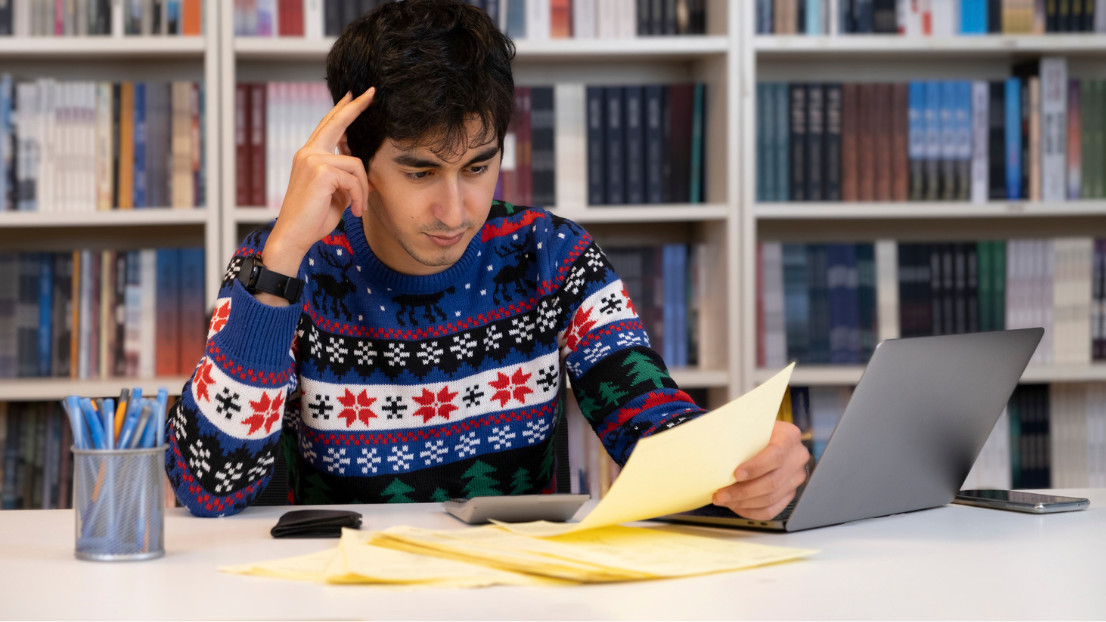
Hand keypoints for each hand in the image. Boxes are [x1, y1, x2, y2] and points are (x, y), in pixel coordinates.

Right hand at [262, 88, 375, 278]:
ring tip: (358, 208)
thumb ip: (344, 178)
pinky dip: (359, 197)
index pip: (328, 127)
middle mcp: (308, 153)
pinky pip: (354, 179)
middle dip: (355, 107)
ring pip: (356, 164)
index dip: (342, 111)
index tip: (354, 96)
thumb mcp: (334, 194)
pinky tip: (354, 210)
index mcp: (309, 156)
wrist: (294, 236)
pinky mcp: (321, 171)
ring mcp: (313, 160)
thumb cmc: (313, 218)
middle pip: (336, 123)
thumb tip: (362, 171)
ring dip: (363, 190)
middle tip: (371, 92)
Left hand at [711, 421, 809, 520]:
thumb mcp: (748, 425)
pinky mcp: (789, 494)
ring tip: (723, 499)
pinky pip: (770, 510)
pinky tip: (735, 505)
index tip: (736, 474)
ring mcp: (795, 478)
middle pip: (772, 482)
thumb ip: (739, 435)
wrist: (763, 436)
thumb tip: (715, 449)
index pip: (776, 455)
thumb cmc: (753, 430)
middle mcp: (797, 458)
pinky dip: (750, 511)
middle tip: (721, 493)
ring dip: (742, 503)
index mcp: (789, 437)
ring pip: (770, 499)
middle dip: (742, 491)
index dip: (756, 467)